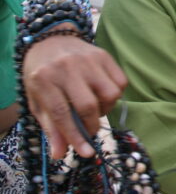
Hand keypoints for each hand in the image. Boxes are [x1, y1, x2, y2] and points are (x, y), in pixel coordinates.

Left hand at [22, 35, 126, 158]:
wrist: (50, 39)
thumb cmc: (42, 75)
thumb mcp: (37, 100)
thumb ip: (50, 127)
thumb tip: (60, 155)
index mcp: (43, 80)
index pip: (61, 114)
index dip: (75, 136)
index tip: (86, 152)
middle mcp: (67, 68)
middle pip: (88, 105)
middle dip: (92, 125)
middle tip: (90, 130)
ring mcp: (88, 60)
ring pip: (110, 94)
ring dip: (106, 108)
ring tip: (96, 108)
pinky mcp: (104, 55)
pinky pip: (121, 81)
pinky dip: (116, 94)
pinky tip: (104, 95)